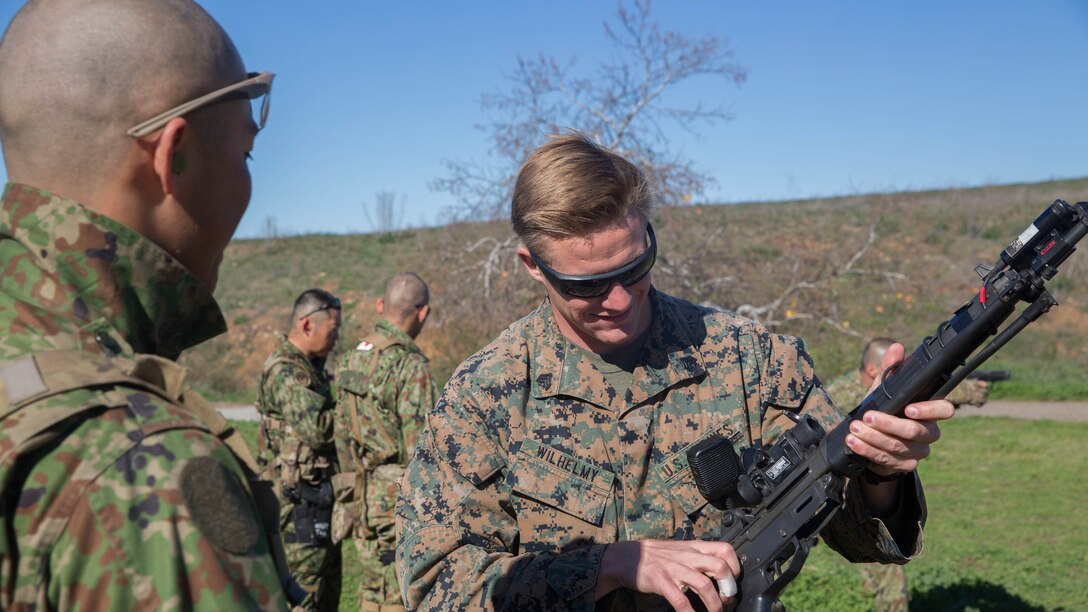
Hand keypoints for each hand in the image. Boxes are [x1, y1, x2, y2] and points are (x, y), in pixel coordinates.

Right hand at [597, 539, 740, 611]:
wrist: (627, 557)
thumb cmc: (655, 555)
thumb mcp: (680, 549)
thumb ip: (699, 556)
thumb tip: (720, 570)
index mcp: (694, 547)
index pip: (725, 550)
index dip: (735, 567)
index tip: (733, 581)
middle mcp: (688, 556)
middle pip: (720, 567)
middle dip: (729, 588)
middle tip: (727, 600)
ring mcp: (675, 568)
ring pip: (704, 585)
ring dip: (714, 604)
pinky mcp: (662, 581)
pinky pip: (681, 600)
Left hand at [847, 342, 954, 476]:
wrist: (874, 439)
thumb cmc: (885, 409)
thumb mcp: (884, 389)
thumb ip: (891, 369)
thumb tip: (896, 348)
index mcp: (931, 411)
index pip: (944, 410)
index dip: (929, 410)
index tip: (908, 408)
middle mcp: (929, 432)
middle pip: (914, 431)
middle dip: (887, 423)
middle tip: (867, 417)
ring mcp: (919, 451)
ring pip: (898, 446)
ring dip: (873, 438)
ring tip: (854, 429)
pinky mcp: (906, 465)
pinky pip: (888, 459)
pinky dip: (868, 451)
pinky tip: (854, 443)